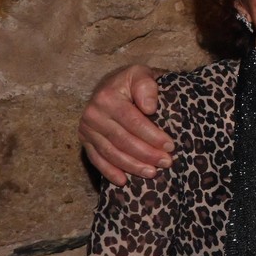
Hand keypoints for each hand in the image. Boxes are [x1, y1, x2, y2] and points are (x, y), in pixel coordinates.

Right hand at [78, 64, 172, 184]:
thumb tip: (149, 108)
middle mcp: (93, 113)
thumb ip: (147, 86)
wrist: (112, 84)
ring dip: (132, 166)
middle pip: (123, 140)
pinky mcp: (85, 140)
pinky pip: (97, 159)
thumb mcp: (141, 74)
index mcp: (107, 97)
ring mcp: (87, 128)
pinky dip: (109, 171)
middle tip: (166, 163)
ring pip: (111, 152)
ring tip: (152, 173)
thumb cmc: (132, 81)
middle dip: (146, 154)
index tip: (170, 146)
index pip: (133, 122)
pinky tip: (123, 181)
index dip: (152, 136)